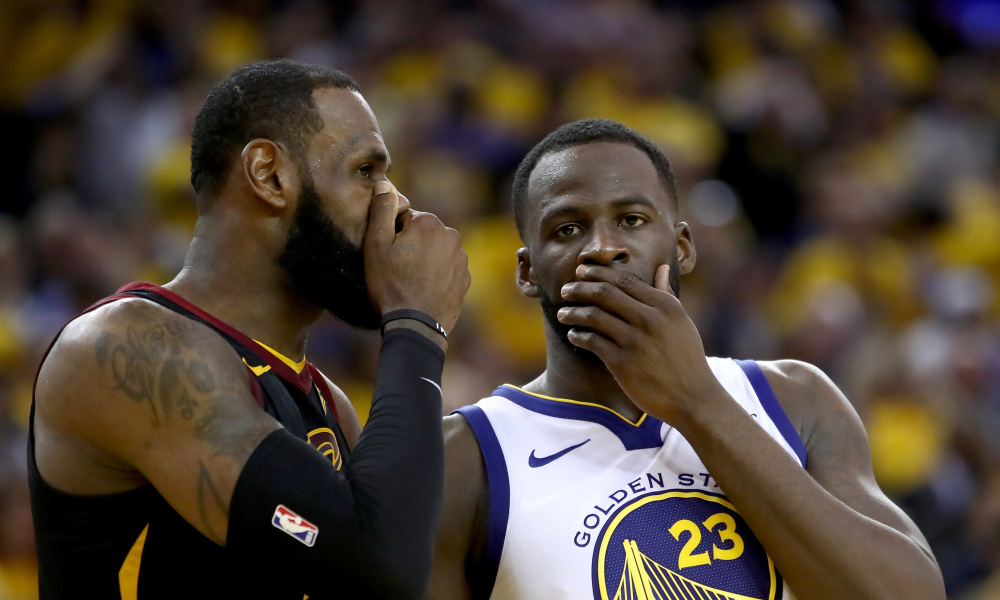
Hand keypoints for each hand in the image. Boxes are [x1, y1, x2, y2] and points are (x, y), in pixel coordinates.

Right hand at [363, 181, 470, 332]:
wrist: (417, 325)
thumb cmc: (391, 284)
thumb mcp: (376, 244)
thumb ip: (382, 209)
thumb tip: (384, 183)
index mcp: (428, 222)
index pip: (405, 219)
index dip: (392, 235)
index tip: (388, 255)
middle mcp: (451, 234)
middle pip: (423, 233)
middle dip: (411, 246)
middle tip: (397, 270)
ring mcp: (461, 258)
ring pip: (436, 251)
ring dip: (425, 260)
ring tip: (411, 282)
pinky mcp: (465, 278)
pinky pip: (447, 268)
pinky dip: (436, 275)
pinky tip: (424, 289)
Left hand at [556, 264, 725, 423]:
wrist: (693, 397)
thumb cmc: (687, 358)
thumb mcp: (681, 321)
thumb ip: (667, 294)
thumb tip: (661, 268)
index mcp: (664, 306)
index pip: (624, 280)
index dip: (598, 273)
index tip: (581, 271)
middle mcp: (649, 319)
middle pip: (604, 293)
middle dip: (579, 288)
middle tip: (565, 290)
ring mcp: (635, 341)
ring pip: (593, 316)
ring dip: (573, 312)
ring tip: (563, 313)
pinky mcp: (622, 363)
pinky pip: (592, 342)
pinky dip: (578, 336)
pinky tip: (574, 335)